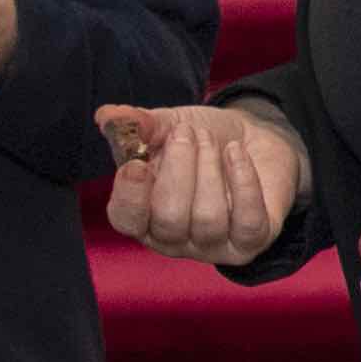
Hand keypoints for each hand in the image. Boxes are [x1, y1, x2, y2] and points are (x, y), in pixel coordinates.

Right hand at [99, 99, 306, 264]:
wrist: (252, 139)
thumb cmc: (200, 141)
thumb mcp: (166, 126)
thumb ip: (138, 125)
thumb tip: (108, 116)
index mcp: (142, 215)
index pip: (126, 220)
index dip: (130, 195)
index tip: (137, 163)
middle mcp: (174, 239)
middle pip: (169, 219)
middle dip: (178, 169)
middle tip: (186, 132)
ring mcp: (213, 244)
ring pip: (208, 219)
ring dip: (209, 168)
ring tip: (210, 139)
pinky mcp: (251, 240)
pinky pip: (248, 220)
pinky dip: (243, 181)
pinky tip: (236, 152)